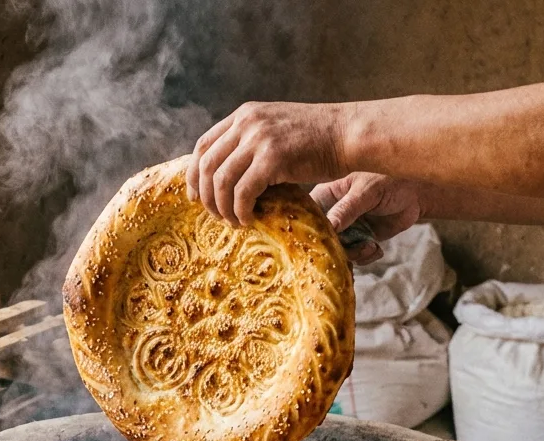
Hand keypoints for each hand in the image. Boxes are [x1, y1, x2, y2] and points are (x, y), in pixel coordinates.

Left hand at [186, 101, 349, 225]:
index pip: (203, 145)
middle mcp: (247, 122)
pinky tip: (249, 220)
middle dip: (205, 196)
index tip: (195, 196)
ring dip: (222, 208)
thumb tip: (230, 174)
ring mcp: (259, 138)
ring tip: (234, 221)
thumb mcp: (277, 130)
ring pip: (220, 181)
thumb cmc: (319, 139)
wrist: (349, 134)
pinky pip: (243, 191)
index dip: (193, 173)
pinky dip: (241, 210)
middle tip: (215, 216)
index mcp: (245, 115)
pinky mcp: (273, 157)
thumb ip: (253, 143)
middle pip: (206, 164)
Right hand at [310, 173, 424, 264]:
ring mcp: (345, 228)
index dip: (314, 233)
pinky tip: (376, 248)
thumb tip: (328, 227)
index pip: (309, 218)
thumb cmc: (389, 180)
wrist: (416, 193)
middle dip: (340, 248)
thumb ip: (346, 209)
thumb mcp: (366, 192)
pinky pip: (355, 256)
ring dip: (356, 254)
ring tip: (371, 246)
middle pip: (322, 239)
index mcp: (325, 196)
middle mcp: (332, 213)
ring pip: (338, 251)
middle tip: (359, 247)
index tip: (329, 242)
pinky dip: (366, 256)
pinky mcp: (359, 239)